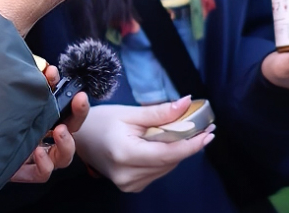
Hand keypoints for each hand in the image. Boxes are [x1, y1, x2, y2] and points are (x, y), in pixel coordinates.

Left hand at [10, 64, 89, 182]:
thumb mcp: (15, 98)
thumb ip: (32, 85)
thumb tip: (47, 70)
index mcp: (44, 120)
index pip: (70, 112)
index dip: (78, 104)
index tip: (79, 93)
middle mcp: (44, 139)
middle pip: (72, 131)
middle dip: (79, 115)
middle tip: (77, 102)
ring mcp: (36, 157)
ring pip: (63, 158)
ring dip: (67, 143)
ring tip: (59, 131)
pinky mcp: (24, 172)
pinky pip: (42, 174)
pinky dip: (44, 165)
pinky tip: (37, 152)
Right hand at [74, 99, 212, 193]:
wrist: (79, 139)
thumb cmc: (102, 122)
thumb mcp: (131, 113)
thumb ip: (160, 112)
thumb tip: (187, 103)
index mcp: (126, 154)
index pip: (168, 153)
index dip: (192, 144)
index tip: (209, 133)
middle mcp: (128, 175)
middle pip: (169, 161)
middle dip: (189, 144)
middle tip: (205, 127)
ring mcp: (129, 184)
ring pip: (166, 167)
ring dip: (179, 150)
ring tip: (189, 131)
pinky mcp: (131, 186)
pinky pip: (158, 170)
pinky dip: (167, 157)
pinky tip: (168, 143)